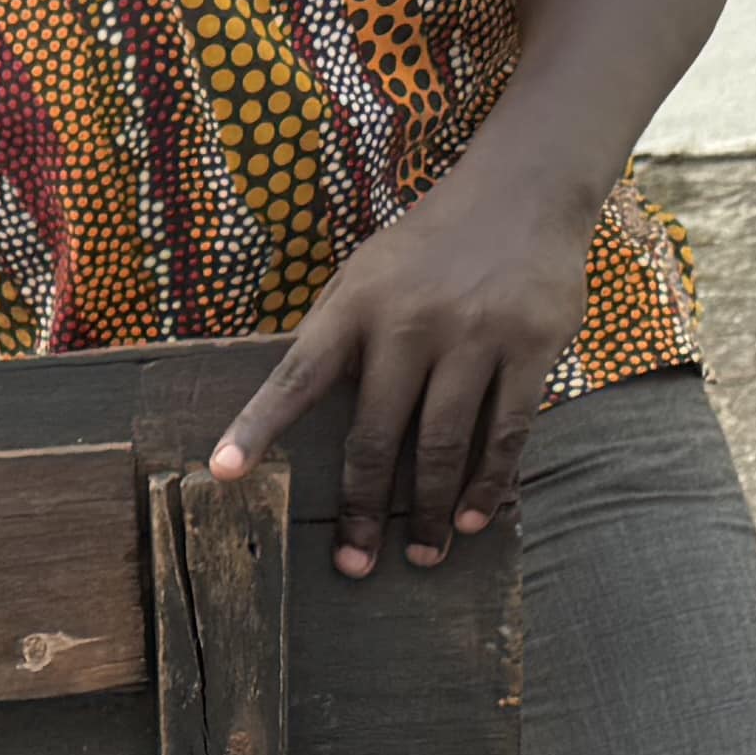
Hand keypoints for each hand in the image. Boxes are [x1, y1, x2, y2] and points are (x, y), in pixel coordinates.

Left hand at [212, 165, 599, 574]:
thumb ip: (332, 334)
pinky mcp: (531, 345)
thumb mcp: (365, 272)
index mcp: (356, 305)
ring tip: (421, 555)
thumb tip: (286, 408)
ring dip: (428, 509)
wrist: (523, 189)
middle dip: (362, 509)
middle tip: (353, 565)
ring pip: (444, 444)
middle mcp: (411, 321)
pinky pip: (507, 432)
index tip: (224, 473)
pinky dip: (488, 483)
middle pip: (376, 435)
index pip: (296, 376)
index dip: (258, 427)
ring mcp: (475, 334)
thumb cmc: (429, 247)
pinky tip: (472, 518)